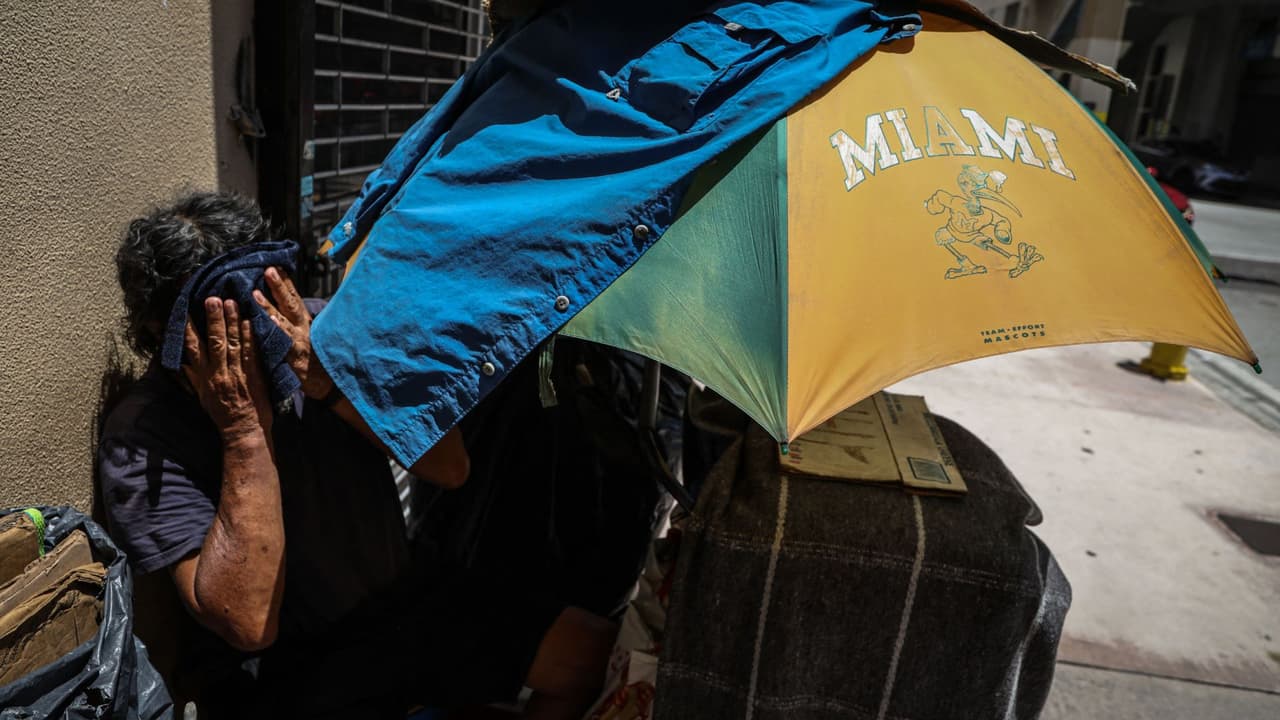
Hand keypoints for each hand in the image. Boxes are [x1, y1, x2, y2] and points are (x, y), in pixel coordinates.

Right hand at [184, 298, 273, 438]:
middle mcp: (219, 372)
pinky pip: (253, 353)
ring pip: (234, 343)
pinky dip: (251, 337)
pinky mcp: (255, 375)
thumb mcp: (202, 395)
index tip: (184, 311)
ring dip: (233, 322)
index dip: (188, 329)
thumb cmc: (221, 413)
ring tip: (231, 302)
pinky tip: (250, 321)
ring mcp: (238, 373)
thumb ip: (193, 377)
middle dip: (213, 319)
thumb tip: (182, 362)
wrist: (243, 430)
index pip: (193, 348)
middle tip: (212, 299)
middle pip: (215, 341)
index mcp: (204, 376)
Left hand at [253, 267, 333, 399]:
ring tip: (255, 294)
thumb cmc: (316, 358)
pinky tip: (268, 323)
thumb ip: (295, 321)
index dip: (285, 282)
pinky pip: (284, 342)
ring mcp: (300, 341)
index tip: (276, 264)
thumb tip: (281, 306)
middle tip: (268, 269)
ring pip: (283, 321)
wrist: (328, 384)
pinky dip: (277, 332)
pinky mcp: (295, 357)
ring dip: (269, 306)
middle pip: (291, 303)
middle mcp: (304, 327)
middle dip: (279, 286)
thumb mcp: (309, 335)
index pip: (294, 297)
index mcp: (305, 321)